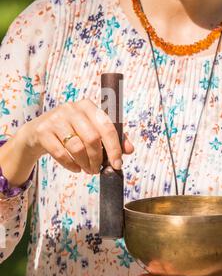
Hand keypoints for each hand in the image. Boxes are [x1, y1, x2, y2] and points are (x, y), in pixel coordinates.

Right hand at [19, 98, 133, 173]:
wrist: (38, 132)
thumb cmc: (71, 131)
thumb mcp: (91, 129)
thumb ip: (111, 138)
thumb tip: (129, 150)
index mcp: (88, 106)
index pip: (107, 126)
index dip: (114, 148)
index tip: (117, 164)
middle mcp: (72, 109)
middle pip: (92, 138)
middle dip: (97, 159)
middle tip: (98, 169)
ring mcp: (56, 118)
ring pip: (77, 147)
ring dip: (85, 163)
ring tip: (88, 169)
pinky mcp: (43, 131)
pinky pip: (61, 153)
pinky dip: (71, 165)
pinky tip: (75, 168)